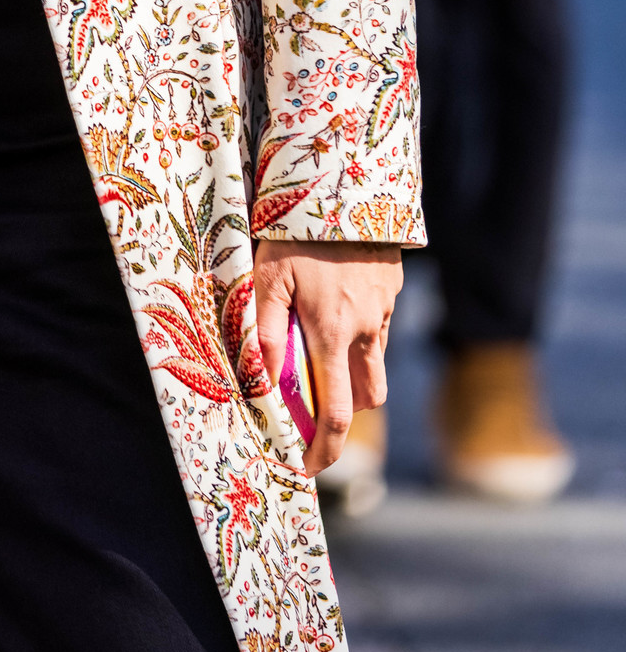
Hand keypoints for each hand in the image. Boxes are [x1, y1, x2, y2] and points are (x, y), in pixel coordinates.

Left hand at [254, 241, 401, 475]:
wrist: (344, 185)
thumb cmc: (297, 233)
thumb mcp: (267, 277)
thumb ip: (265, 328)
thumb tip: (260, 377)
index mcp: (332, 334)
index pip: (337, 414)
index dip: (325, 449)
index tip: (308, 466)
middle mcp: (365, 329)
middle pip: (366, 395)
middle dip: (345, 410)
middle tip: (314, 403)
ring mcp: (383, 309)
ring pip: (374, 360)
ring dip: (352, 368)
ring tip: (319, 342)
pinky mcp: (391, 288)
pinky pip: (378, 323)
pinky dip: (359, 328)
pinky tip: (334, 297)